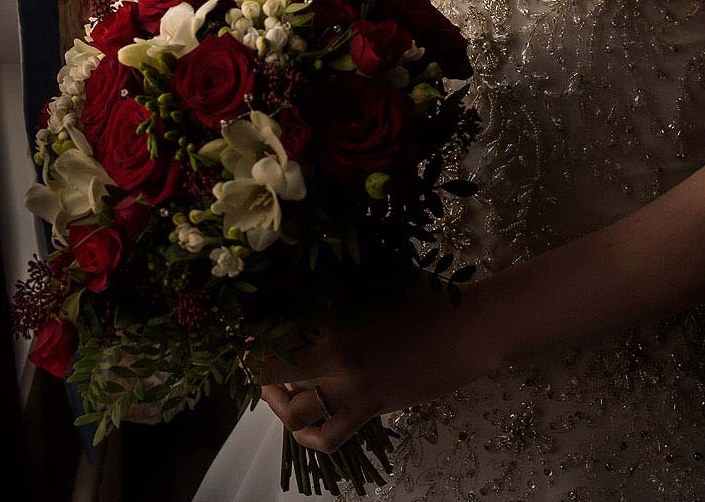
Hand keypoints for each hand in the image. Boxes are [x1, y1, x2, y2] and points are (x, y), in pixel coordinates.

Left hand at [252, 278, 502, 455]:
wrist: (466, 331)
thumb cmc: (423, 293)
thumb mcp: (372, 273)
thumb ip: (332, 275)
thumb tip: (291, 267)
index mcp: (331, 313)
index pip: (271, 321)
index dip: (247, 322)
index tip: (238, 319)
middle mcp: (332, 354)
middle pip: (266, 366)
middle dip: (250, 360)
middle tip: (247, 352)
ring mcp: (349, 387)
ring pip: (292, 410)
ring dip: (274, 399)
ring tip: (274, 386)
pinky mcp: (368, 410)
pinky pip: (326, 438)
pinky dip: (307, 435)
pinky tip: (304, 419)